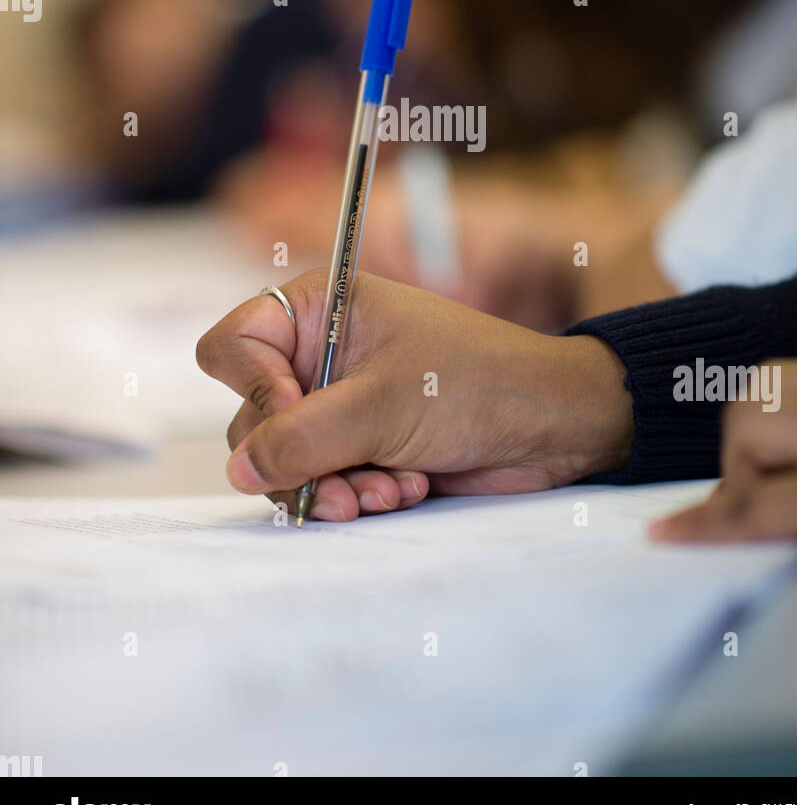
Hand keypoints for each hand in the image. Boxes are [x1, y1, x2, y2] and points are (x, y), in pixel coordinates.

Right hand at [196, 271, 633, 520]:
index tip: (297, 417)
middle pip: (253, 417)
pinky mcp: (361, 446)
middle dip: (301, 458)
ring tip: (391, 488)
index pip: (235, 347)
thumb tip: (241, 469)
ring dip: (333, 485)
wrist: (553, 426)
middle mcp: (321, 353)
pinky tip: (406, 488)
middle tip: (348, 481)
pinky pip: (322, 482)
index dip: (254, 390)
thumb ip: (299, 438)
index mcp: (321, 309)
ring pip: (285, 460)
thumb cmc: (479, 384)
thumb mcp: (382, 406)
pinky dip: (357, 494)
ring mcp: (339, 402)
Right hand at [650, 361, 796, 552]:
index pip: (749, 508)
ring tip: (775, 457)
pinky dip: (787, 397)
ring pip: (764, 381)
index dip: (698, 525)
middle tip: (758, 496)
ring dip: (754, 420)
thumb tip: (756, 525)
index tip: (662, 531)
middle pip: (744, 425)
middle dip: (736, 463)